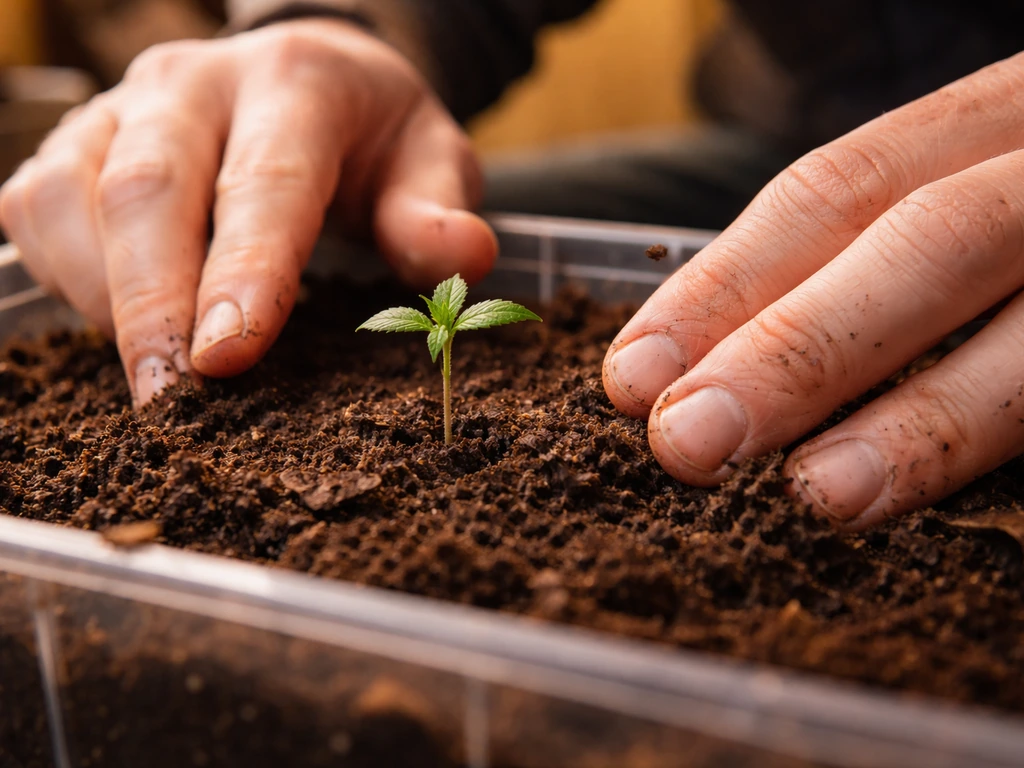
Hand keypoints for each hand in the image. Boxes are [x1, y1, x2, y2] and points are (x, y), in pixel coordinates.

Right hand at [0, 19, 494, 404]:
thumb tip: (465, 259)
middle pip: (148, 190)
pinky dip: (62, 276)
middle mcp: (194, 84)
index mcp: (295, 83)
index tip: (227, 357)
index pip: (264, 182)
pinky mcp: (80, 139)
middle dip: (151, 305)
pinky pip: (36, 205)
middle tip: (170, 402)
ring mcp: (124, 106)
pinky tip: (112, 325)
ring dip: (98, 298)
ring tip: (149, 381)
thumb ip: (437, 209)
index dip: (244, 271)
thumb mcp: (430, 159)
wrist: (308, 71)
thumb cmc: (371, 134)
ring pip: (72, 196)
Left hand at [603, 52, 1023, 529]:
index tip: (633, 376)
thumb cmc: (1020, 212)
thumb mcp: (962, 200)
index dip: (727, 283)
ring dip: (926, 423)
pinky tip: (932, 513)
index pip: (836, 189)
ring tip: (818, 497)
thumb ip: (863, 264)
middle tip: (686, 442)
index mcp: (995, 122)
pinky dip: (1008, 454)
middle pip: (933, 241)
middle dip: (801, 346)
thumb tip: (706, 373)